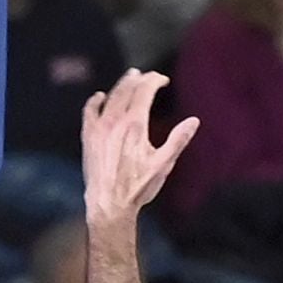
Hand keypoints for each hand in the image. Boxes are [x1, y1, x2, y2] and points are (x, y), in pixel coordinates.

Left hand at [81, 69, 197, 226]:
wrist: (109, 205)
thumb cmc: (137, 188)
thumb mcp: (163, 165)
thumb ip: (178, 140)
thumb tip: (193, 121)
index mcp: (135, 124)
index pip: (144, 90)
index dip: (154, 80)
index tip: (163, 80)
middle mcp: (115, 121)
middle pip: (126, 88)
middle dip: (139, 79)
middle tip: (147, 77)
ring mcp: (99, 128)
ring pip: (110, 96)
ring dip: (121, 85)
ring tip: (130, 79)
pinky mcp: (88, 137)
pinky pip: (89, 111)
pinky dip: (96, 100)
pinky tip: (100, 97)